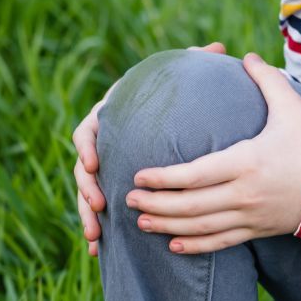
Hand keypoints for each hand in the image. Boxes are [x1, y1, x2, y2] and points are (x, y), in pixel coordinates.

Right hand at [74, 42, 227, 256]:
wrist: (181, 123)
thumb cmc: (182, 100)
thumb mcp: (185, 83)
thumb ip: (195, 66)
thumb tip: (217, 50)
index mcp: (113, 118)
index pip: (88, 130)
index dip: (86, 147)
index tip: (93, 164)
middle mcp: (105, 145)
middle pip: (83, 168)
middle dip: (86, 189)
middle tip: (98, 206)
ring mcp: (106, 170)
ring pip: (87, 194)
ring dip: (87, 215)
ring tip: (95, 236)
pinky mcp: (112, 189)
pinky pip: (98, 211)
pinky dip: (96, 228)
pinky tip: (96, 250)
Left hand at [124, 52, 300, 253]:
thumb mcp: (292, 109)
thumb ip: (267, 81)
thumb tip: (246, 56)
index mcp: (248, 162)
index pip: (196, 174)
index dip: (165, 178)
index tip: (139, 176)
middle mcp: (245, 194)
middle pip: (190, 205)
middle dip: (156, 204)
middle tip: (129, 200)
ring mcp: (250, 216)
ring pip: (200, 227)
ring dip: (167, 226)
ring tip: (140, 222)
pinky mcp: (256, 231)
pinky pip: (220, 243)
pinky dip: (195, 246)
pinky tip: (173, 245)